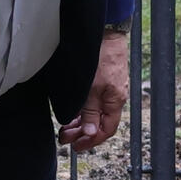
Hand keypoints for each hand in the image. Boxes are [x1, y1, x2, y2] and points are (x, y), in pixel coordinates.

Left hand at [59, 30, 130, 149]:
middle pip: (99, 123)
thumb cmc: (101, 58)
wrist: (105, 33)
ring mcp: (109, 89)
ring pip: (95, 113)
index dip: (91, 140)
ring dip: (80, 123)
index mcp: (115, 101)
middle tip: (65, 139)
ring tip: (65, 128)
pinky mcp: (103, 80)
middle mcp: (114, 97)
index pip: (106, 130)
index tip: (76, 146)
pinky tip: (72, 112)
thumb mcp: (91, 89)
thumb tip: (90, 132)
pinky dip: (83, 110)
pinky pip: (94, 102)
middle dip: (82, 133)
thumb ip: (90, 112)